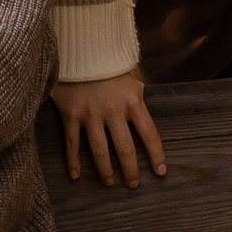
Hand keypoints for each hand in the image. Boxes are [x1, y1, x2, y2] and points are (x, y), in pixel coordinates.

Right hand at [52, 69, 166, 185]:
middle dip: (130, 170)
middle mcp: (113, 110)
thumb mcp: (131, 75)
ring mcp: (91, 113)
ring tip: (109, 183)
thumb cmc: (107, 62)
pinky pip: (72, 143)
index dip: (156, 156)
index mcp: (133, 101)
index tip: (160, 172)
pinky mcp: (70, 114)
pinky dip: (73, 161)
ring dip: (105, 171)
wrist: (79, 47)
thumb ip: (138, 94)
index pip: (150, 134)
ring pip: (99, 150)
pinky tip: (76, 176)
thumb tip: (146, 109)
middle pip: (125, 148)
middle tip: (133, 184)